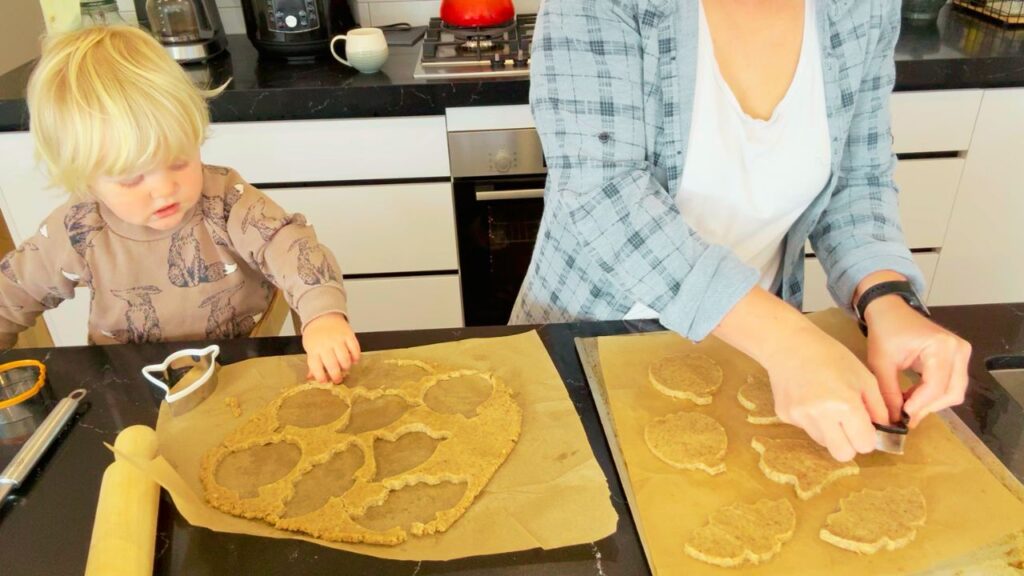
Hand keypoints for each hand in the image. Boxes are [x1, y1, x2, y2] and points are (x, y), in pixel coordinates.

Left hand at [302, 313, 360, 383]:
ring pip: (345, 359)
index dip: (321, 377)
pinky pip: (355, 349)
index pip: (316, 367)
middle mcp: (325, 344)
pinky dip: (356, 357)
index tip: (324, 381)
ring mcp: (337, 339)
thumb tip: (311, 379)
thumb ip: (313, 364)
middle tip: (338, 380)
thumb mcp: (310, 349)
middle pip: (332, 365)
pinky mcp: (348, 335)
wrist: (322, 316)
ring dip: (346, 367)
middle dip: (336, 376)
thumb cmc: (315, 335)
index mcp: (313, 349)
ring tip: (345, 368)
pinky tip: (353, 360)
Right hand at [713, 288, 884, 461]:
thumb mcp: (865, 378)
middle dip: (850, 444)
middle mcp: (820, 415)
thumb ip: (878, 408)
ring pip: (823, 443)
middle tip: (850, 427)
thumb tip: (883, 432)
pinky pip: (806, 429)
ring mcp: (799, 417)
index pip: (865, 445)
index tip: (866, 427)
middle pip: (843, 454)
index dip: (868, 437)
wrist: (789, 344)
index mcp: (845, 405)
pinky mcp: (784, 416)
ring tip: (827, 406)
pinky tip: (809, 398)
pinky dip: (812, 420)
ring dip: (831, 432)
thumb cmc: (832, 356)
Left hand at [864, 295, 970, 427]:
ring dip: (931, 403)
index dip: (920, 405)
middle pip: (952, 392)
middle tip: (905, 417)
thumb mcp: (881, 362)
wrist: (890, 311)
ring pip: (954, 392)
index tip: (903, 417)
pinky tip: (912, 397)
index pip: (936, 386)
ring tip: (905, 405)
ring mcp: (961, 353)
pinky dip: (933, 395)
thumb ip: (889, 392)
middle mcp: (958, 349)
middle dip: (928, 407)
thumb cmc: (885, 331)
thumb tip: (895, 421)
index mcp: (941, 346)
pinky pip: (951, 385)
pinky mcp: (958, 359)